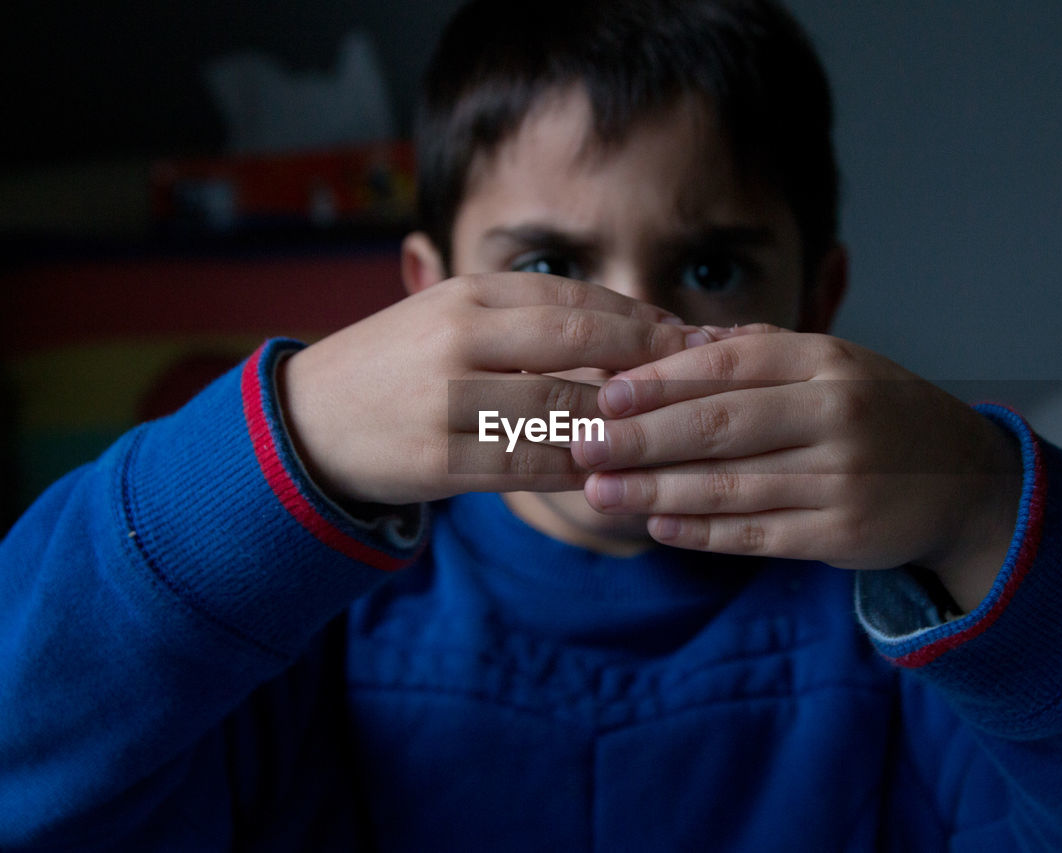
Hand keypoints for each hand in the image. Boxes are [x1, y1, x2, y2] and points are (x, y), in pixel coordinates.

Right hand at [279, 273, 706, 506]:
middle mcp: (458, 338)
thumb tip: (628, 332)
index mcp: (466, 295)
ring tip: (671, 432)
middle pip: (578, 343)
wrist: (309, 423)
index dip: (640, 318)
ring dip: (622, 423)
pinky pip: (530, 469)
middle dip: (649, 361)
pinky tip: (614, 474)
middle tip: (700, 378)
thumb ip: (527, 321)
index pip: (574, 298)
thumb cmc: (399, 367)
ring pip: (560, 410)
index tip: (691, 336)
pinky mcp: (438, 461)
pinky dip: (580, 471)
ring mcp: (446, 401)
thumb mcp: (452, 320)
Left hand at [571, 326, 1021, 610]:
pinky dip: (702, 531)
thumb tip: (673, 345)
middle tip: (582, 445)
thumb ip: (758, 352)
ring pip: (730, 486)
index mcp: (828, 362)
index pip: (730, 364)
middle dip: (642, 438)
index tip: (604, 394)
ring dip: (657, 491)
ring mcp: (843, 479)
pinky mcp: (841, 535)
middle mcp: (837, 415)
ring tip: (600, 492)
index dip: (661, 381)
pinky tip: (657, 525)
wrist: (961, 479)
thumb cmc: (875, 410)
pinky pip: (757, 533)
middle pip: (721, 426)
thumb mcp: (831, 364)